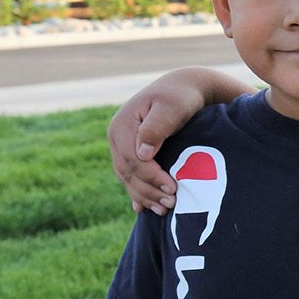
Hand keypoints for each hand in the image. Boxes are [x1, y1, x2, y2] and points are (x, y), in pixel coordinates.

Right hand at [107, 69, 214, 214]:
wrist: (182, 88)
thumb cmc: (180, 96)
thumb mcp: (171, 107)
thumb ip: (157, 127)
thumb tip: (143, 153)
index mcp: (122, 125)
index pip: (132, 158)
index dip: (151, 176)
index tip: (172, 188)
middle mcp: (116, 136)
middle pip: (128, 171)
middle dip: (149, 190)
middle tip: (171, 205)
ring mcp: (120, 145)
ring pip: (127, 177)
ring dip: (144, 195)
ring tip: (164, 209)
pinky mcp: (129, 151)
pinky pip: (129, 176)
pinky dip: (137, 192)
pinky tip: (143, 207)